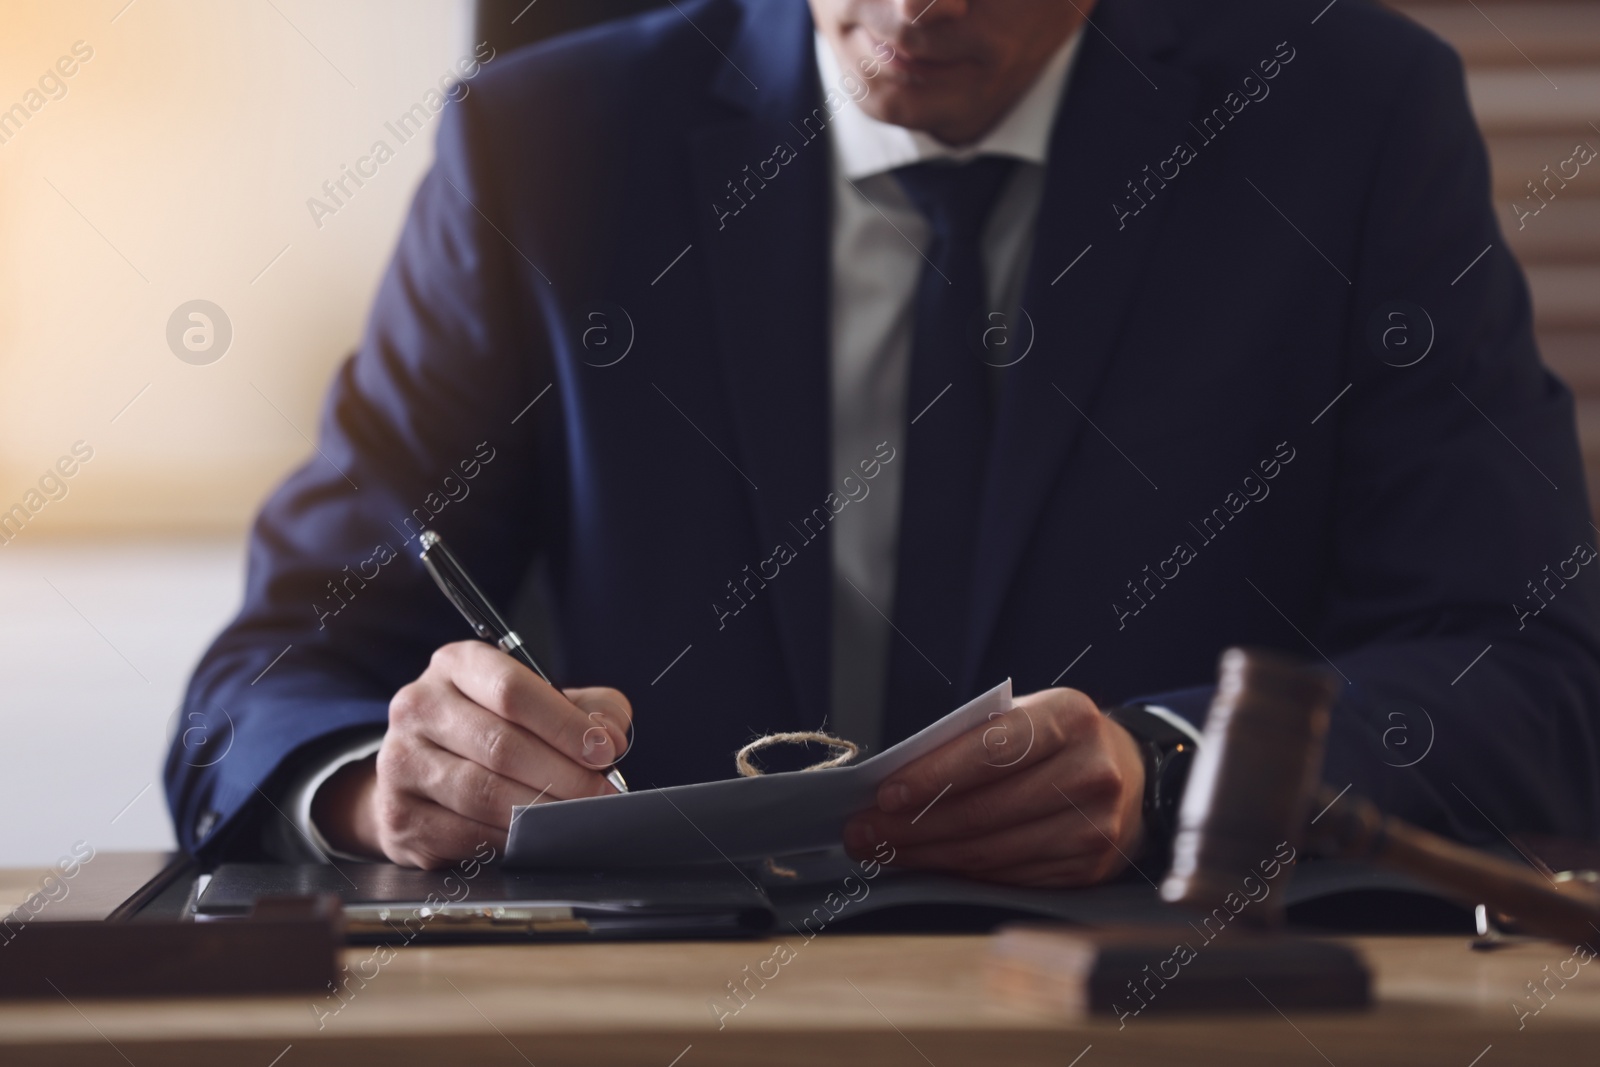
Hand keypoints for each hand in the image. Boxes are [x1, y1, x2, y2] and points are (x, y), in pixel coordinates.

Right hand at [313, 641, 631, 867]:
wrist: (420, 772)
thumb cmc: (492, 731)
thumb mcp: (541, 702)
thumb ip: (587, 710)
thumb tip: (610, 737)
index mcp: (456, 665)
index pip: (512, 692)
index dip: (565, 725)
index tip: (604, 751)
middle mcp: (418, 706)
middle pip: (501, 745)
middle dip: (564, 775)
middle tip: (602, 795)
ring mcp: (400, 762)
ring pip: (482, 793)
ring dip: (541, 811)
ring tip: (578, 818)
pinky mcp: (400, 816)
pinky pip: (465, 834)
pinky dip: (510, 841)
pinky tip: (536, 838)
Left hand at [841, 687, 1145, 886]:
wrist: (1133, 776)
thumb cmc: (1057, 741)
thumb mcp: (1027, 716)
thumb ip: (972, 739)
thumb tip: (895, 780)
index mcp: (1071, 718)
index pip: (994, 748)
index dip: (935, 774)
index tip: (885, 793)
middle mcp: (1090, 773)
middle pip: (985, 810)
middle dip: (913, 825)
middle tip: (863, 831)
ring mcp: (1094, 827)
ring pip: (991, 852)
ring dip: (926, 855)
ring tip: (882, 849)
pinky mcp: (1088, 868)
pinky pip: (1008, 876)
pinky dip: (961, 872)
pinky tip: (929, 863)